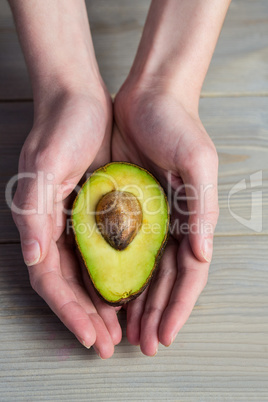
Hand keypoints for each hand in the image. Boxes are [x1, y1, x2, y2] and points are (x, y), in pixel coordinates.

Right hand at [12, 88, 121, 357]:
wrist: (79, 102)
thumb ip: (33, 212)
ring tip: (122, 327)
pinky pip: (104, 253)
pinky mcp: (96, 212)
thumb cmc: (60, 129)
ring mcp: (76, 222)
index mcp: (38, 223)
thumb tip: (31, 257)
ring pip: (88, 274)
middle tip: (110, 342)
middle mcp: (55, 228)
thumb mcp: (44, 165)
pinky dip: (115, 275)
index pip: (50, 279)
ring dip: (102, 302)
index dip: (68, 310)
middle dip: (87, 316)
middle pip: (70, 284)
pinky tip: (129, 289)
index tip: (91, 335)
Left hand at [112, 85, 218, 355]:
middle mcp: (171, 224)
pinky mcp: (124, 207)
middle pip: (165, 280)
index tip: (163, 335)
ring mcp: (148, 218)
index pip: (188, 274)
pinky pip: (120, 248)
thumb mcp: (197, 161)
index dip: (179, 307)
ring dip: (137, 302)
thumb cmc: (177, 125)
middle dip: (155, 313)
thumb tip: (204, 255)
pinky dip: (117, 274)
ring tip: (124, 329)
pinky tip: (108, 292)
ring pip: (143, 271)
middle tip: (141, 343)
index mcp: (193, 219)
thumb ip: (203, 208)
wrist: (149, 97)